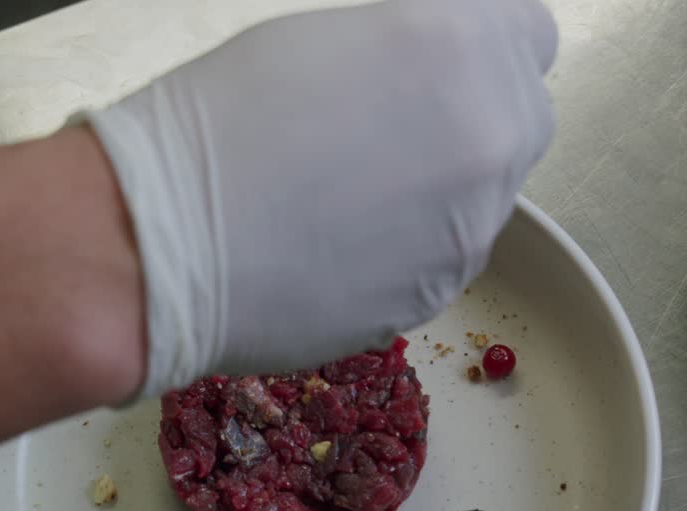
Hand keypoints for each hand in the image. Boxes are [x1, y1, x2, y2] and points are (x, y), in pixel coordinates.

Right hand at [85, 0, 557, 395]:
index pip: (528, 35)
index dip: (481, 51)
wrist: (159, 247)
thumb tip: (435, 75)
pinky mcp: (434, 298)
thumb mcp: (324, 42)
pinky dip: (405, 252)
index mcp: (463, 48)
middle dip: (468, 123)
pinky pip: (439, 261)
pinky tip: (334, 246)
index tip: (439, 67)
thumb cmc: (212, 126)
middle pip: (518, 121)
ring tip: (343, 199)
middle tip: (386, 136)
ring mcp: (469, 230)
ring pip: (480, 200)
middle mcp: (489, 138)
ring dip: (437, 194)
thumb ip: (413, 52)